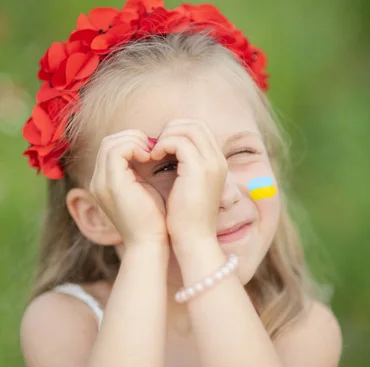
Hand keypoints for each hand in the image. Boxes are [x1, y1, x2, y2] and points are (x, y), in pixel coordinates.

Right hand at [89, 129, 166, 247]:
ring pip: (111, 143)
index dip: (132, 141)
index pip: (112, 148)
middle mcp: (98, 182)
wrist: (149, 243)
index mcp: (105, 183)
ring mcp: (101, 183)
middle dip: (133, 137)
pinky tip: (150, 156)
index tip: (153, 149)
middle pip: (109, 142)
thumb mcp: (145, 190)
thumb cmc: (154, 220)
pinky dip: (134, 147)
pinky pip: (117, 150)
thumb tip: (153, 150)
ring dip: (134, 140)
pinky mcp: (111, 184)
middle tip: (154, 146)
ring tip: (152, 151)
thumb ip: (141, 171)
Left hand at [150, 119, 227, 244]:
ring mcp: (211, 163)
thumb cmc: (185, 219)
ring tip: (152, 152)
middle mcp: (218, 160)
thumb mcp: (186, 187)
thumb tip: (164, 152)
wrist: (193, 240)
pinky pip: (179, 141)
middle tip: (154, 146)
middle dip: (171, 129)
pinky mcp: (199, 169)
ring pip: (188, 128)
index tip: (160, 147)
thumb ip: (182, 168)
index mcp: (216, 163)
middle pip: (195, 124)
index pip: (199, 130)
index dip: (177, 132)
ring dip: (165, 136)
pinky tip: (152, 158)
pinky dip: (162, 145)